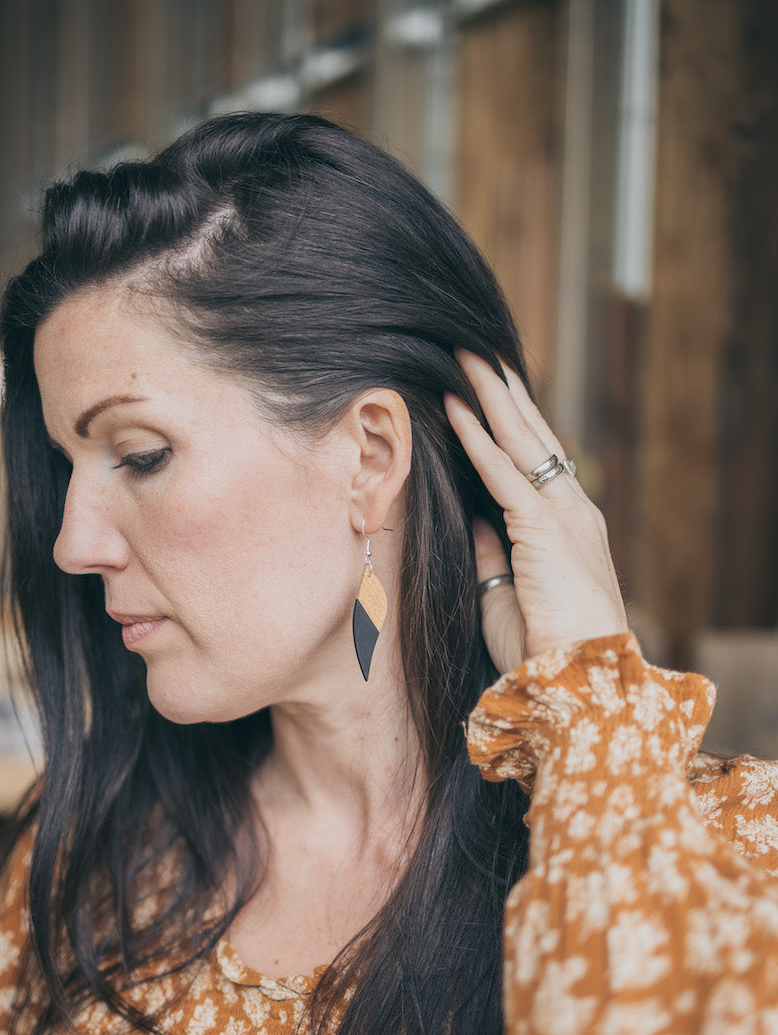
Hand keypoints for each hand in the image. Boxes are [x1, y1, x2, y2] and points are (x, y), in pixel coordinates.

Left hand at [444, 349, 627, 674]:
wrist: (577, 682)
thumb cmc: (542, 651)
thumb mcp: (503, 596)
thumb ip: (490, 554)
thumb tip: (470, 520)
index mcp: (567, 529)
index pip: (535, 462)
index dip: (510, 425)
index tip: (488, 391)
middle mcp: (572, 512)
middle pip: (531, 438)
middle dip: (502, 393)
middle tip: (475, 352)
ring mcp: (563, 515)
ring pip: (521, 441)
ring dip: (490, 397)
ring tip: (464, 357)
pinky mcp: (544, 527)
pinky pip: (503, 472)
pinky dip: (478, 438)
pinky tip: (456, 407)